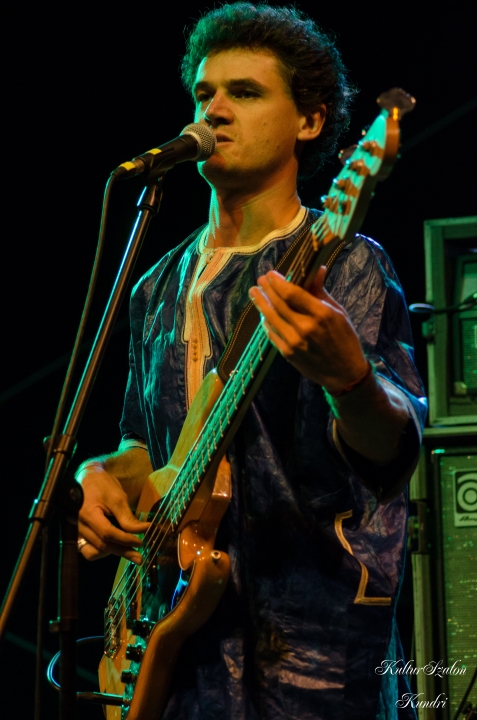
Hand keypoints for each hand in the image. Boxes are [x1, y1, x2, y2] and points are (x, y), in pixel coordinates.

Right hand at [78, 467, 149, 563]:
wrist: (86, 478)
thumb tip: (143, 530)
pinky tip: (114, 546)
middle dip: (123, 552)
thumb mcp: (117, 496)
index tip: (141, 541)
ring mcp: (79, 531)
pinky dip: (101, 551)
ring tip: (128, 550)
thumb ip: (127, 516)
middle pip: (102, 545)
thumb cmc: (101, 484)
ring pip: (94, 551)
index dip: (125, 539)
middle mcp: (80, 526)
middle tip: (139, 558)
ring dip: (112, 553)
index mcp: (88, 514)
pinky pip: (89, 550)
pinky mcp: (80, 534)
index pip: (107, 533)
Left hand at [249, 266, 368, 391]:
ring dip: (260, 303)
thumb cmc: (344, 339)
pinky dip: (266, 321)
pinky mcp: (287, 353)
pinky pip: (271, 333)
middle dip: (266, 290)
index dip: (278, 282)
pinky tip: (262, 314)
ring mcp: (294, 342)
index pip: (292, 293)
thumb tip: (316, 270)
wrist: (344, 373)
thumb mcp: (338, 313)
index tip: (271, 274)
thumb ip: (321, 292)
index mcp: (321, 314)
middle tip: (260, 280)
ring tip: (254, 293)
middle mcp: (305, 327)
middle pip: (278, 304)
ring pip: (271, 318)